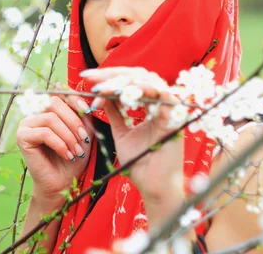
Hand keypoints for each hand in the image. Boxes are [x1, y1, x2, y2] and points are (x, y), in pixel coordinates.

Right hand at [16, 91, 92, 205]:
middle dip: (73, 120)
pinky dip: (59, 144)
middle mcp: (34, 114)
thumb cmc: (73, 157)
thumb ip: (82, 115)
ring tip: (76, 151)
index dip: (73, 98)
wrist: (63, 182)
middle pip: (53, 103)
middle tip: (84, 139)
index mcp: (47, 109)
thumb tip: (85, 99)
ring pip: (50, 119)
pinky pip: (44, 133)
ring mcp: (26, 124)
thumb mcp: (83, 132)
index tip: (88, 110)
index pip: (59, 94)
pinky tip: (67, 155)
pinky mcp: (22, 137)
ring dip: (68, 136)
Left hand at [81, 67, 184, 206]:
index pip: (130, 81)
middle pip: (138, 75)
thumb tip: (98, 93)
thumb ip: (113, 112)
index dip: (109, 76)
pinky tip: (121, 95)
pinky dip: (140, 90)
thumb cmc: (138, 163)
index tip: (86, 77)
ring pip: (148, 80)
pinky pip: (161, 94)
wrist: (151, 187)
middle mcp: (162, 103)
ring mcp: (170, 108)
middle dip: (112, 74)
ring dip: (122, 82)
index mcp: (150, 105)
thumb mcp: (120, 133)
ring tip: (101, 89)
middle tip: (90, 78)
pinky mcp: (176, 116)